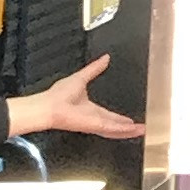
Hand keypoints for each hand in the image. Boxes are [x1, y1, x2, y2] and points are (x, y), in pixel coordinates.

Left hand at [11, 54, 146, 143]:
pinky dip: (123, 130)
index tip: (130, 120)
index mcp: (90, 109)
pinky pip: (112, 128)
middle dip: (128, 128)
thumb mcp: (82, 77)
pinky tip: (132, 129)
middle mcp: (94, 118)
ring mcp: (95, 123)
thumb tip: (104, 58)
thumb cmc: (57, 95)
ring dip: (128, 131)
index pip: (109, 115)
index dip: (120, 118)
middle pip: (115, 125)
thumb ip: (94, 68)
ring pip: (115, 130)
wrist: (48, 107)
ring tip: (141, 131)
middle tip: (141, 129)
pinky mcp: (95, 125)